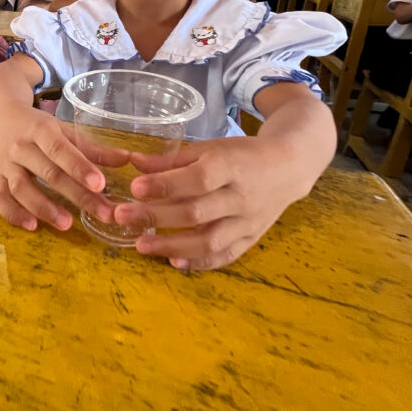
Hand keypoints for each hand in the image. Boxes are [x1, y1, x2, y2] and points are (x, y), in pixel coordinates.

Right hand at [0, 107, 121, 231]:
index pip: (60, 150)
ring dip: (44, 207)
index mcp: (41, 130)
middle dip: (77, 195)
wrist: (6, 117)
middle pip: (48, 173)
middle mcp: (21, 147)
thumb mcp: (66, 130)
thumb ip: (93, 148)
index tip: (100, 185)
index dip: (79, 167)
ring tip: (67, 224)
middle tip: (102, 213)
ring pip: (21, 188)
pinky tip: (32, 226)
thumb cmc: (41, 127)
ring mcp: (7, 164)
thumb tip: (126, 159)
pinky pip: (1, 199)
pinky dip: (14, 214)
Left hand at [113, 137, 314, 269]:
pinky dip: (200, 262)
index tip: (134, 187)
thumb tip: (134, 163)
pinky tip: (175, 261)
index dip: (164, 185)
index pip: (196, 179)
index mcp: (230, 166)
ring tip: (141, 245)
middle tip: (122, 217)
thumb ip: (172, 159)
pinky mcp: (252, 238)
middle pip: (196, 212)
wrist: (289, 166)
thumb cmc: (241, 154)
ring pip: (210, 241)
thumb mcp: (209, 148)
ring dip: (172, 246)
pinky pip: (226, 255)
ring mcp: (248, 221)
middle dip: (155, 217)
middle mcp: (241, 197)